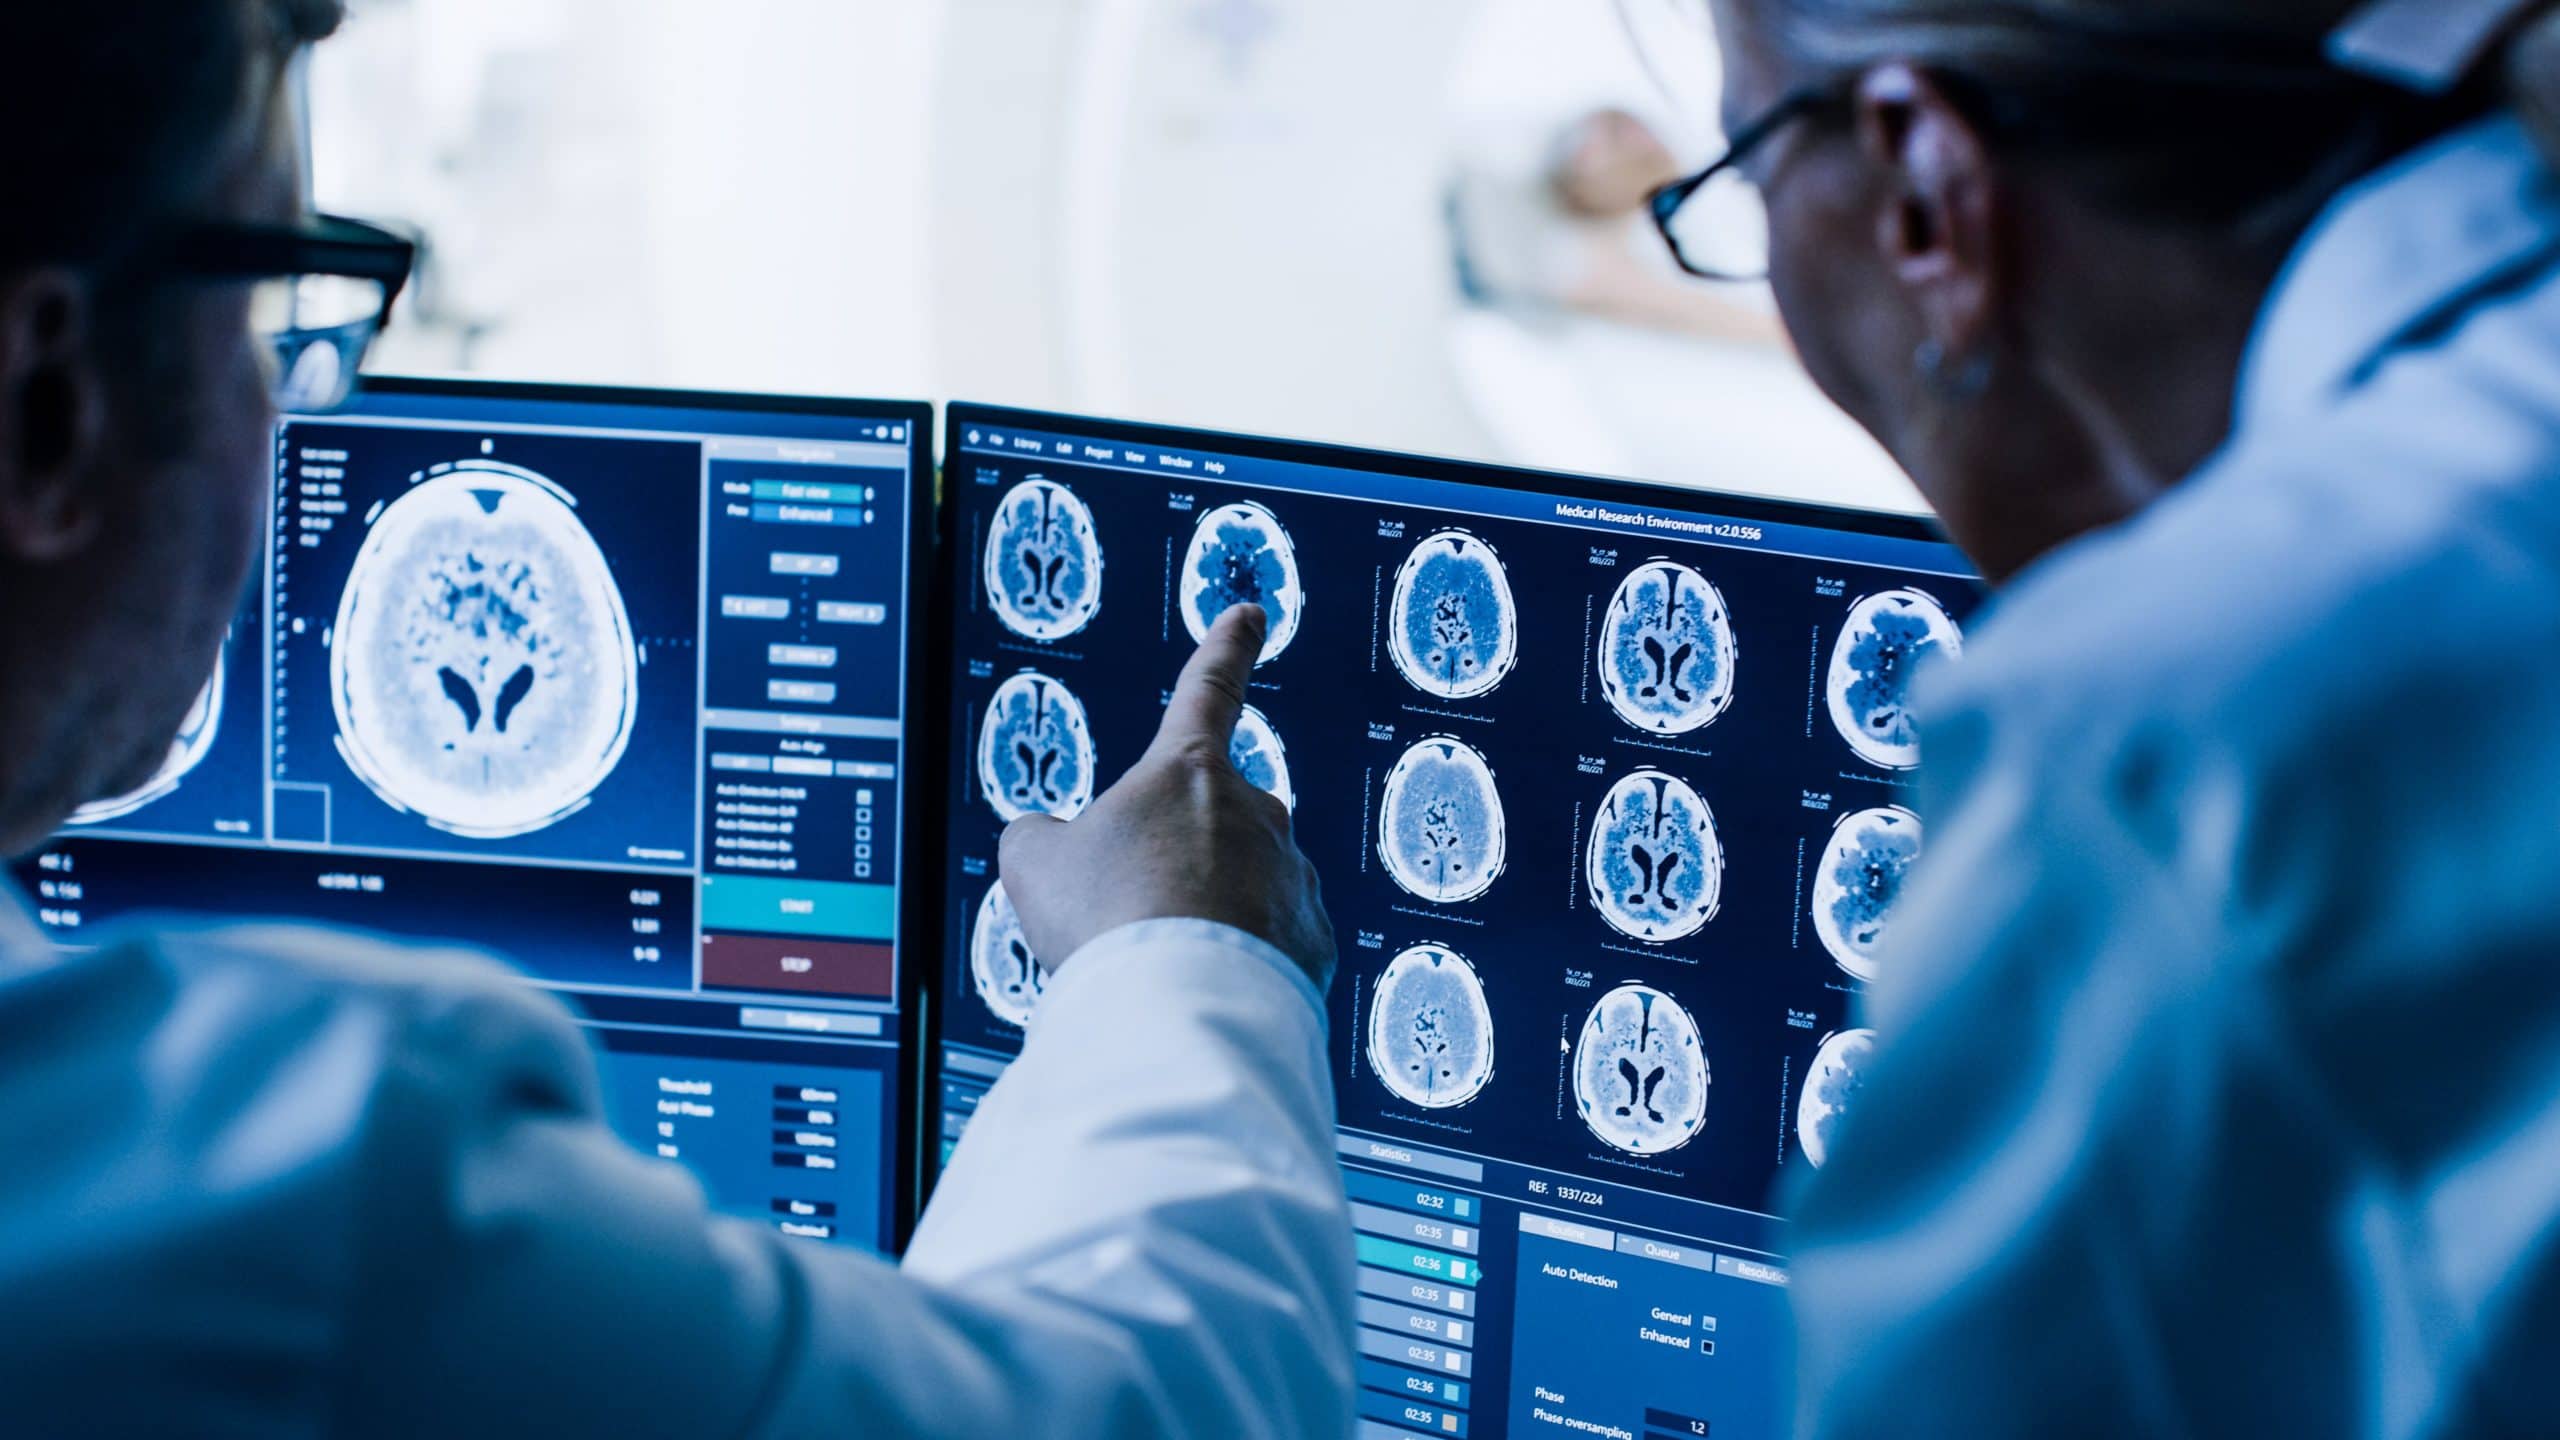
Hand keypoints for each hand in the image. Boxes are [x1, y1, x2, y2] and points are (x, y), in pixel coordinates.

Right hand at [999, 604, 1337, 993]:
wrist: (1177, 1006)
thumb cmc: (1106, 921)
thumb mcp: (1034, 863)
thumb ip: (1041, 838)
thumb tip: (1050, 844)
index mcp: (1188, 771)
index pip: (1209, 689)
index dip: (1227, 648)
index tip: (1250, 614)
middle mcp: (1256, 812)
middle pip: (1210, 825)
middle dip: (1175, 862)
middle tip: (1129, 915)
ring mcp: (1293, 875)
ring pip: (1242, 889)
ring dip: (1204, 918)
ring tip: (1159, 964)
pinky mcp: (1314, 941)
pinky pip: (1271, 944)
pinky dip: (1237, 964)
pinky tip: (1200, 989)